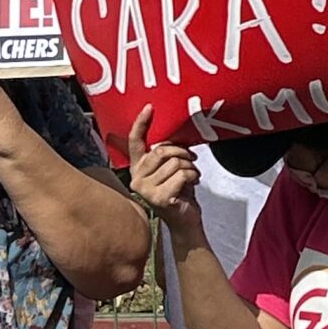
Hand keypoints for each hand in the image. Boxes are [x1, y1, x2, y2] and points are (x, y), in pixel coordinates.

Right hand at [125, 106, 203, 239]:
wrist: (185, 220)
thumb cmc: (179, 193)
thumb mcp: (171, 169)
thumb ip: (166, 155)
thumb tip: (172, 137)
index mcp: (138, 168)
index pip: (134, 142)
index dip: (141, 123)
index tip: (150, 108)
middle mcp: (136, 178)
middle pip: (161, 150)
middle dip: (182, 152)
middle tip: (191, 160)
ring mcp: (145, 189)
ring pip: (174, 163)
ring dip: (190, 167)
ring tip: (192, 175)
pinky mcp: (158, 198)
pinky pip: (181, 175)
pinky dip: (192, 176)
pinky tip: (192, 184)